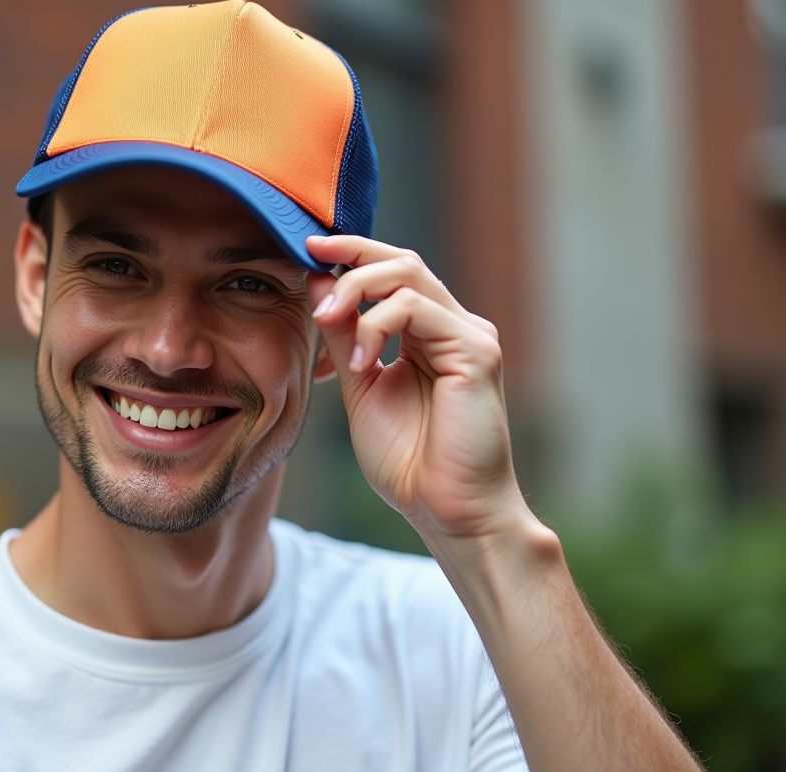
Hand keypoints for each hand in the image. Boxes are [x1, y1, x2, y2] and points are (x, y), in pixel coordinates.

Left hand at [306, 235, 530, 544]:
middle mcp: (454, 327)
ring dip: (356, 291)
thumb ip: (345, 337)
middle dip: (350, 259)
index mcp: (429, 334)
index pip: (393, 272)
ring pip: (409, 275)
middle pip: (402, 261)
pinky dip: (377, 325)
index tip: (307, 245)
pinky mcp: (478, 350)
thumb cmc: (409, 462)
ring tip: (327, 321)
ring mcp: (470, 335)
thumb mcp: (361, 388)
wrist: (448, 511)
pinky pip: (418, 309)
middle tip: (308, 266)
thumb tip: (320, 283)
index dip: (352, 252)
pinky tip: (360, 363)